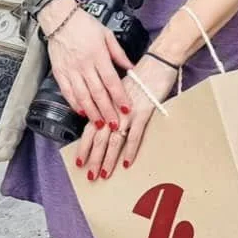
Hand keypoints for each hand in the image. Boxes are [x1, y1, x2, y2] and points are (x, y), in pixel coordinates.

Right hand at [44, 1, 132, 131]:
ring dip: (92, 112)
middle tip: (114, 125)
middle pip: (98, 93)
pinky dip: (74, 104)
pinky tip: (82, 112)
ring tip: (99, 124)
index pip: (111, 81)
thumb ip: (119, 54)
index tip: (126, 109)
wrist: (60, 18)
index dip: (119, 97)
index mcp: (98, 55)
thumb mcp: (107, 35)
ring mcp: (70, 70)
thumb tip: (131, 69)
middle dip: (107, 111)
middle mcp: (84, 65)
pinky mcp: (59, 73)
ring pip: (82, 96)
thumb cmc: (85, 25)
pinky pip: (67, 92)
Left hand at [74, 53, 177, 180]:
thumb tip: (109, 122)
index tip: (80, 161)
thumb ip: (113, 104)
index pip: (91, 129)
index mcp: (107, 103)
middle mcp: (114, 109)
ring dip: (108, 159)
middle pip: (100, 138)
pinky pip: (135, 135)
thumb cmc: (141, 74)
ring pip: (114, 140)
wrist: (158, 62)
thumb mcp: (121, 89)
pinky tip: (126, 163)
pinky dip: (130, 150)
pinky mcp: (144, 112)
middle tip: (90, 176)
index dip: (84, 146)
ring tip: (104, 174)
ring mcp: (128, 111)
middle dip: (94, 159)